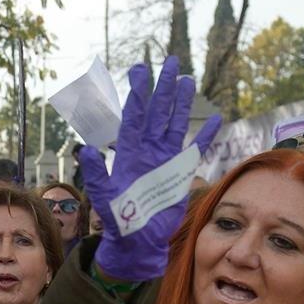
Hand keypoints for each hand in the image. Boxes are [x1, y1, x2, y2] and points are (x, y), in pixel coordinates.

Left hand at [79, 56, 220, 280]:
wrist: (137, 241)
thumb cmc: (118, 220)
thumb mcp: (103, 196)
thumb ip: (96, 173)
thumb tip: (87, 149)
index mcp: (128, 152)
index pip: (134, 115)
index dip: (138, 93)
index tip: (140, 69)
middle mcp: (148, 150)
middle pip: (158, 112)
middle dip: (163, 87)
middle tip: (170, 62)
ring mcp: (165, 160)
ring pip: (176, 124)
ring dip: (182, 103)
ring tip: (187, 80)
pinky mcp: (180, 174)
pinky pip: (196, 150)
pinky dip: (206, 135)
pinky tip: (216, 120)